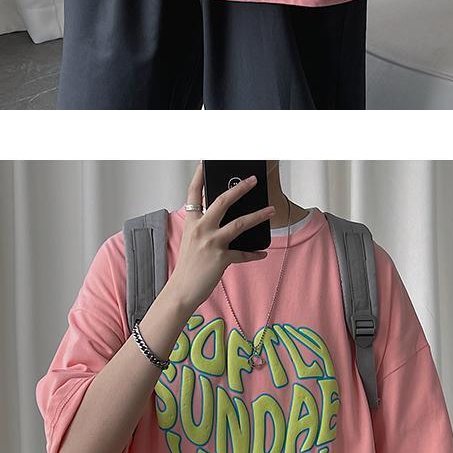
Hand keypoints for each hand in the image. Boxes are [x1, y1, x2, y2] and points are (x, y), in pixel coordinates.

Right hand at [173, 164, 271, 299]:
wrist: (181, 290)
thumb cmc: (187, 266)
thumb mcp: (190, 241)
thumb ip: (204, 227)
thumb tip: (224, 218)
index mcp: (191, 223)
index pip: (194, 194)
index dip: (199, 176)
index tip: (205, 162)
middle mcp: (200, 229)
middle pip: (222, 201)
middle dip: (240, 188)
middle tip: (253, 180)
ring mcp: (211, 243)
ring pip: (239, 223)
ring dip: (258, 215)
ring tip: (271, 210)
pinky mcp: (221, 258)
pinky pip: (243, 253)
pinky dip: (254, 253)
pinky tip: (262, 252)